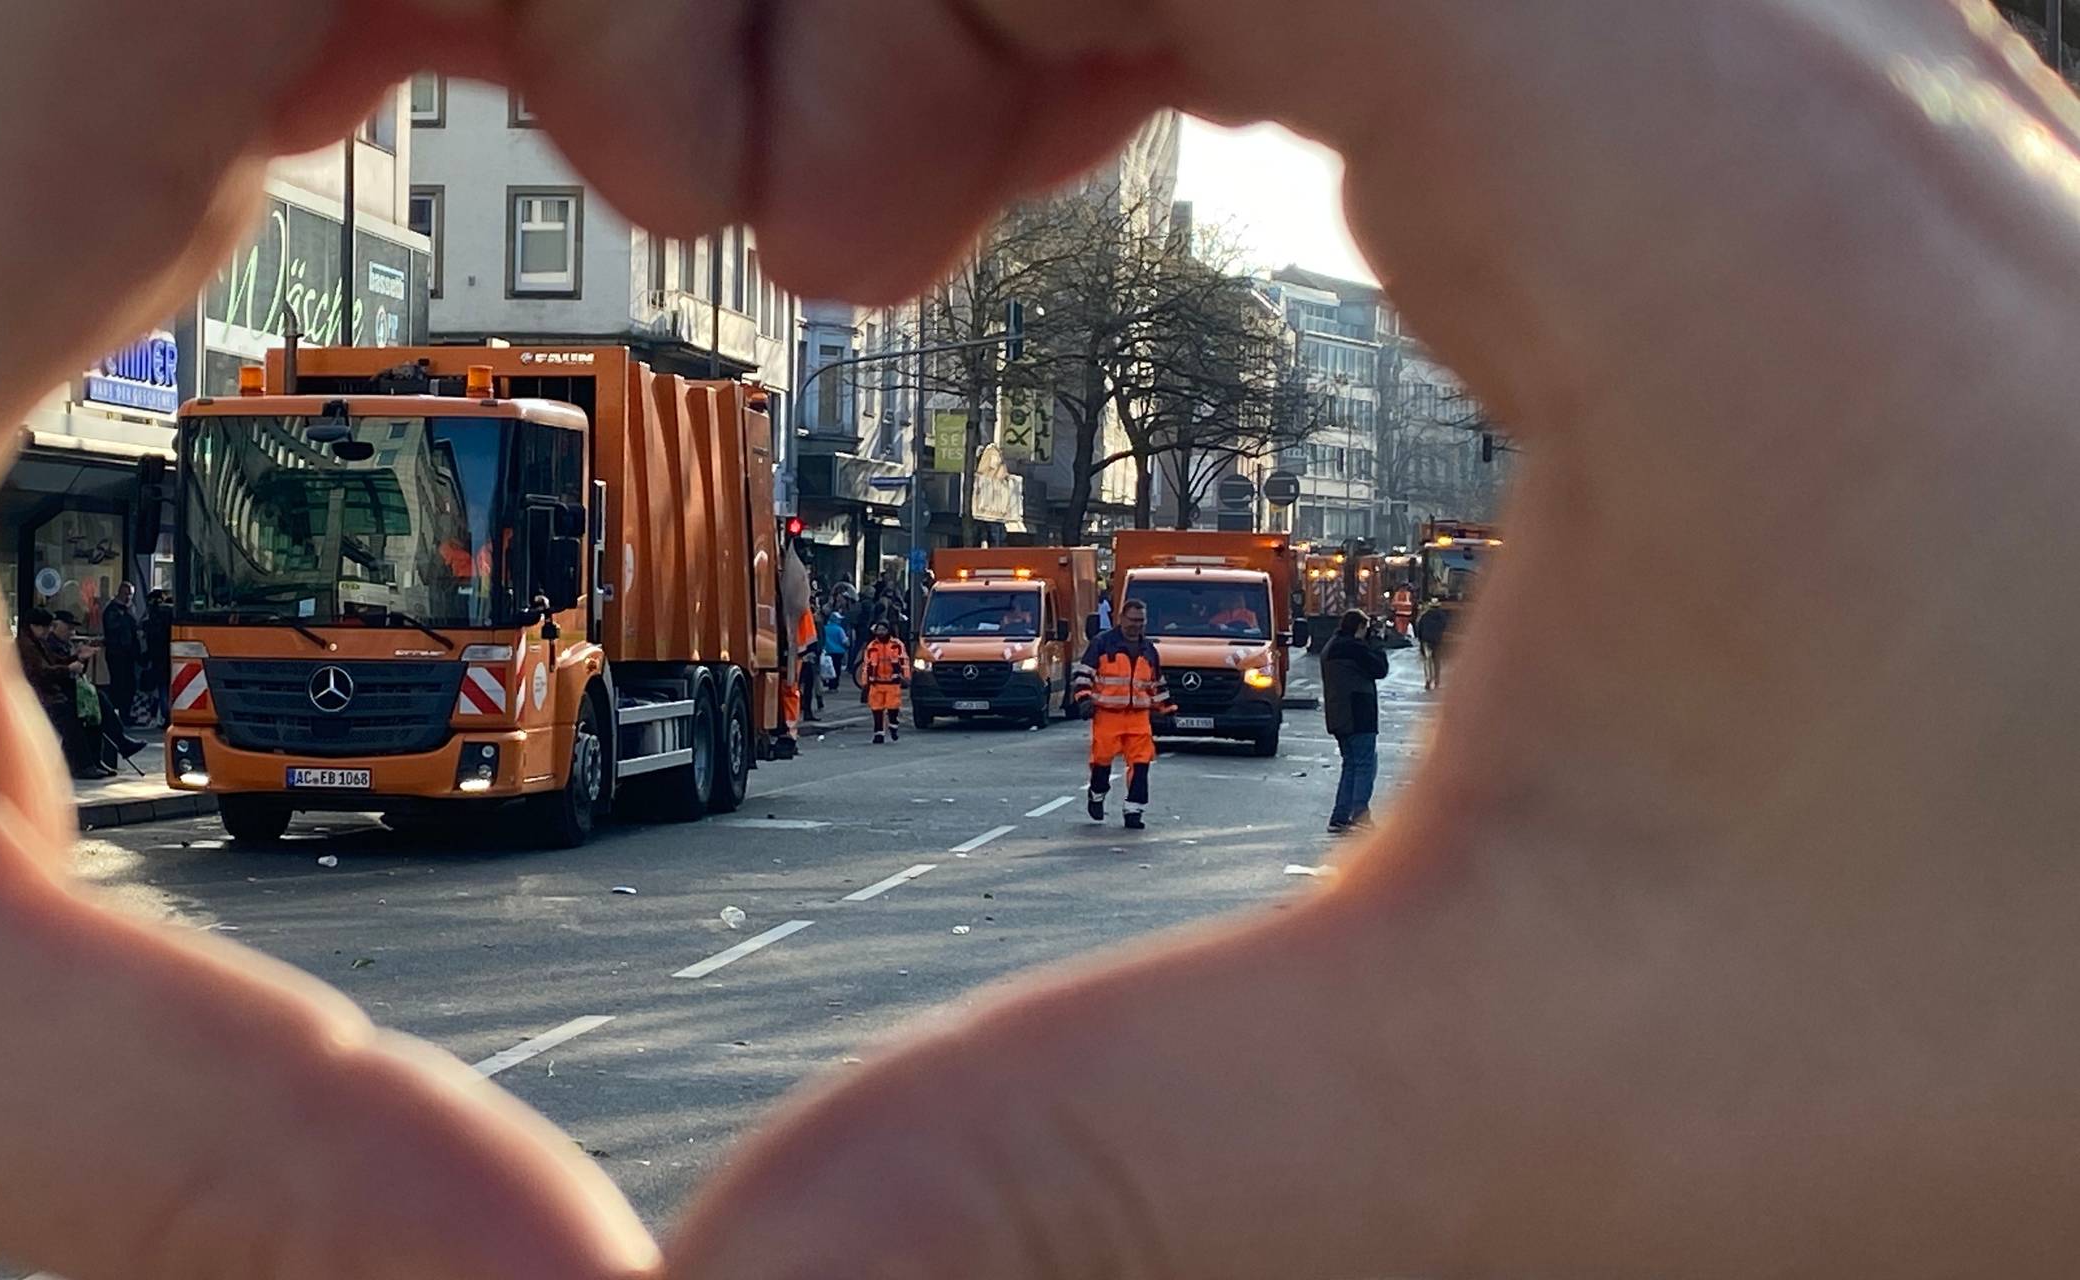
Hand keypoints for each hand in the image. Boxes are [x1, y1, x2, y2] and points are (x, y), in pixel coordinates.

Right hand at [563, 0, 2079, 1273]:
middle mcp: (1758, 45)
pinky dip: (1170, 30)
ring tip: (910, 230)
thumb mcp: (1568, 1124)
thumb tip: (742, 1279)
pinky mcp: (1748, 160)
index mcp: (1699, 160)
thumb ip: (1109, 1174)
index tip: (806, 241)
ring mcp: (1760, 79)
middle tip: (828, 240)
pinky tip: (1092, 203)